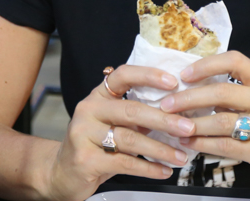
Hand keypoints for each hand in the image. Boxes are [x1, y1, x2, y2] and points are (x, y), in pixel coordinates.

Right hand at [42, 65, 196, 200]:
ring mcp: (84, 134)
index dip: (148, 76)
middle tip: (188, 127)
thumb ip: (134, 116)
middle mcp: (88, 110)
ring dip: (160, 148)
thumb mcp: (111, 124)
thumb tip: (175, 114)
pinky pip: (124, 162)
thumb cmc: (94, 145)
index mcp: (97, 96)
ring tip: (181, 155)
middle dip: (164, 119)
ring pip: (130, 139)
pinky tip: (164, 170)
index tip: (173, 82)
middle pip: (131, 110)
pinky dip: (148, 168)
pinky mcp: (85, 159)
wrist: (61, 173)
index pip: (122, 76)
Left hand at [159, 51, 249, 194]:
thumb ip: (232, 96)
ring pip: (223, 121)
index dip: (207, 64)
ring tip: (174, 128)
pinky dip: (204, 145)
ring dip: (194, 125)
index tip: (184, 75)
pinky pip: (228, 146)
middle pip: (223, 91)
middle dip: (189, 98)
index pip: (236, 60)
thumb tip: (187, 89)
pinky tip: (190, 144)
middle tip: (166, 105)